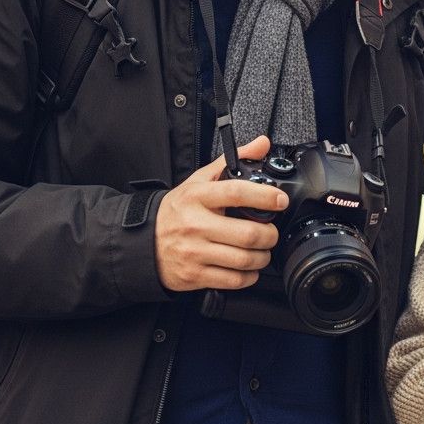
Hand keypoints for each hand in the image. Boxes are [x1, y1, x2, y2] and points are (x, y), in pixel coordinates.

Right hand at [155, 135, 288, 291]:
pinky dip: (249, 276)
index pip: (236, 193)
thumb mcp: (200, 180)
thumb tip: (262, 143)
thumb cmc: (177, 209)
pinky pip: (232, 280)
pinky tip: (249, 268)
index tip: (280, 200)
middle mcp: (195, 225)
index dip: (264, 196)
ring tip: (263, 250)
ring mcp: (194, 252)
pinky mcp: (194, 275)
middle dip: (269, 235)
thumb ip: (234, 160)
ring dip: (262, 257)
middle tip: (271, 232)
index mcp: (198, 197)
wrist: (143, 242)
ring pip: (243, 259)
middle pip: (247, 233)